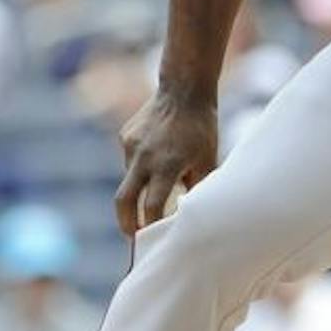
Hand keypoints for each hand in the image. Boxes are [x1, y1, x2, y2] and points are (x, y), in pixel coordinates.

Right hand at [115, 90, 218, 237]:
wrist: (184, 89)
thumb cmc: (202, 128)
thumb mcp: (207, 161)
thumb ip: (196, 188)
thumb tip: (189, 216)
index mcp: (167, 165)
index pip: (153, 206)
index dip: (150, 227)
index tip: (150, 241)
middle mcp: (144, 157)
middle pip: (124, 201)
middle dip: (125, 223)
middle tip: (132, 236)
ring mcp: (130, 146)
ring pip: (129, 179)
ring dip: (141, 188)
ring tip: (162, 176)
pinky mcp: (125, 137)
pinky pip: (130, 161)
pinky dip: (141, 166)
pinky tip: (159, 153)